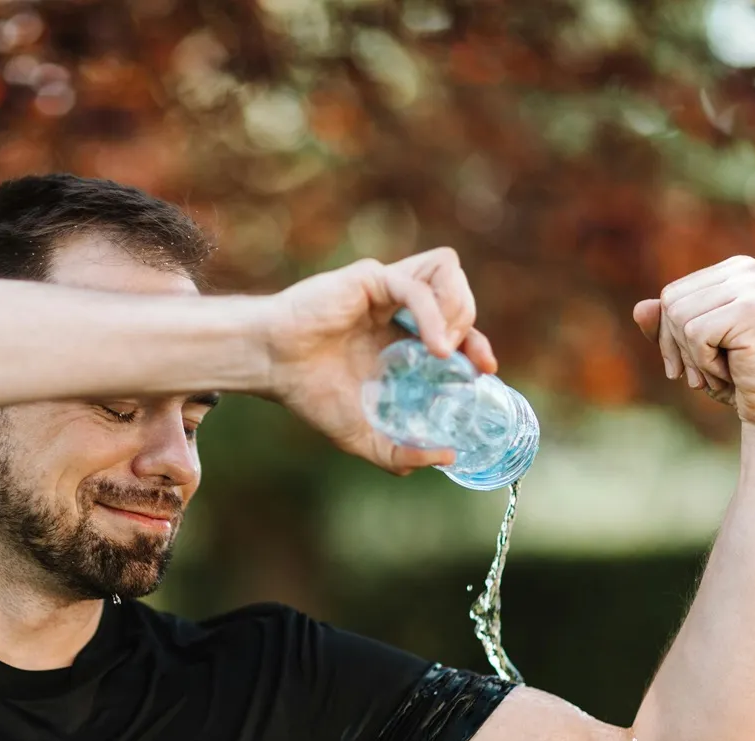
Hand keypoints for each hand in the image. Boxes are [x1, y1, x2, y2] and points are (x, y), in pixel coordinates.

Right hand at [264, 248, 497, 474]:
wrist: (270, 367)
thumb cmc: (308, 393)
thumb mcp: (362, 435)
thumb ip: (400, 451)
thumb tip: (448, 457)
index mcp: (398, 337)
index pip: (455, 325)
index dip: (476, 344)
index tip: (484, 371)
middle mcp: (396, 308)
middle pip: (458, 294)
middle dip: (474, 329)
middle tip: (473, 364)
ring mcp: (385, 288)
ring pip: (446, 269)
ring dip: (459, 309)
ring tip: (445, 351)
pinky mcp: (370, 279)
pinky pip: (415, 285)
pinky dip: (433, 313)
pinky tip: (433, 347)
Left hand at [633, 256, 754, 433]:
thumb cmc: (738, 376)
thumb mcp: (692, 348)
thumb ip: (666, 326)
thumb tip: (639, 308)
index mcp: (734, 270)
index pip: (671, 296)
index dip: (670, 336)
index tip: (694, 361)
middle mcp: (746, 270)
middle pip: (670, 304)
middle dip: (680, 347)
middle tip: (712, 368)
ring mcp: (751, 286)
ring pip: (679, 318)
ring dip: (695, 357)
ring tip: (725, 368)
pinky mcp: (751, 308)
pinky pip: (694, 334)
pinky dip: (706, 362)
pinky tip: (734, 370)